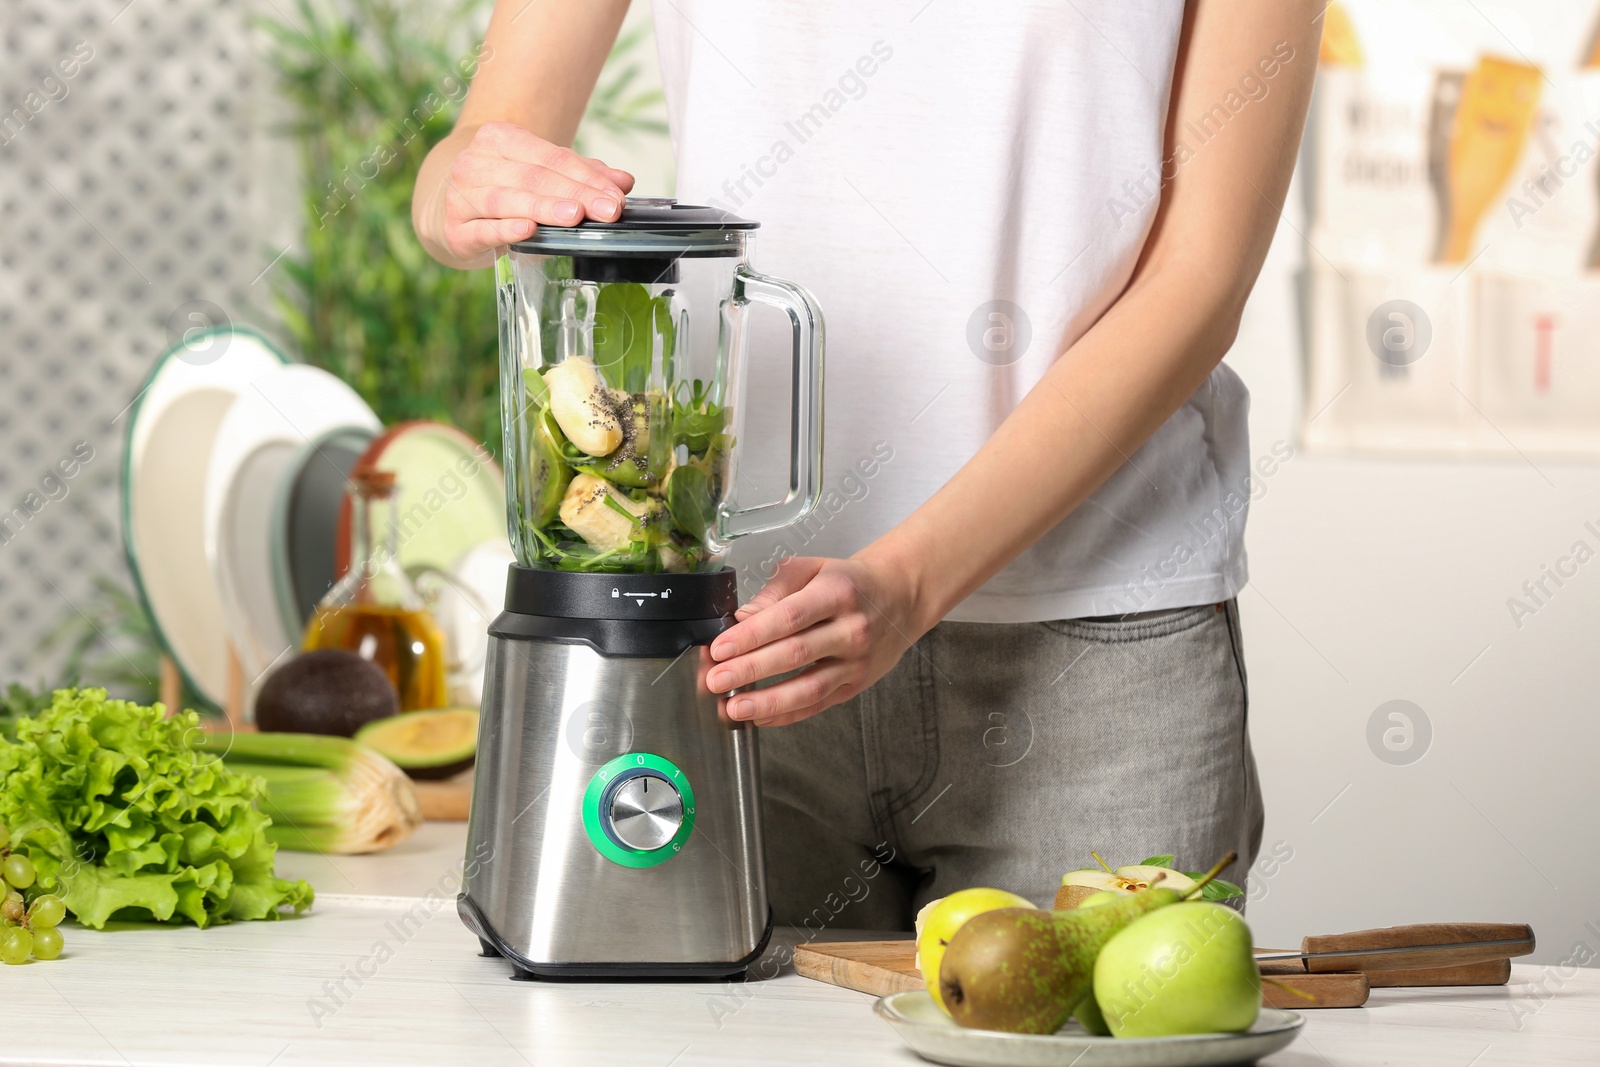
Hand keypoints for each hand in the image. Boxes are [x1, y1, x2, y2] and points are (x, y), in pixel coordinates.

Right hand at [437, 121, 634, 264]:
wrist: (451, 209)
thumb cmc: (505, 189)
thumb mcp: (541, 174)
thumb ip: (581, 175)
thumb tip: (624, 181)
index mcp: (499, 139)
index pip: (552, 157)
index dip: (586, 178)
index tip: (616, 197)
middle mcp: (475, 163)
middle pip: (534, 177)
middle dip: (575, 194)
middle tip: (607, 210)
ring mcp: (461, 196)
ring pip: (508, 200)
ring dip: (544, 209)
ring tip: (574, 217)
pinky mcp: (455, 230)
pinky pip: (483, 229)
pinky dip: (505, 230)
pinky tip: (527, 230)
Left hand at [705, 554, 930, 727]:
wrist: (899, 598)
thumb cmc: (848, 582)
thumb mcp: (813, 568)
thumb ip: (776, 590)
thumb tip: (743, 617)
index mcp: (837, 593)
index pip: (789, 617)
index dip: (752, 635)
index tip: (720, 648)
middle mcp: (851, 629)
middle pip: (796, 654)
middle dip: (750, 670)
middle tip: (716, 679)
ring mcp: (856, 662)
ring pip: (809, 687)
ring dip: (768, 700)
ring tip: (734, 707)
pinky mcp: (856, 685)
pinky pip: (819, 704)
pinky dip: (788, 714)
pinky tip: (761, 716)